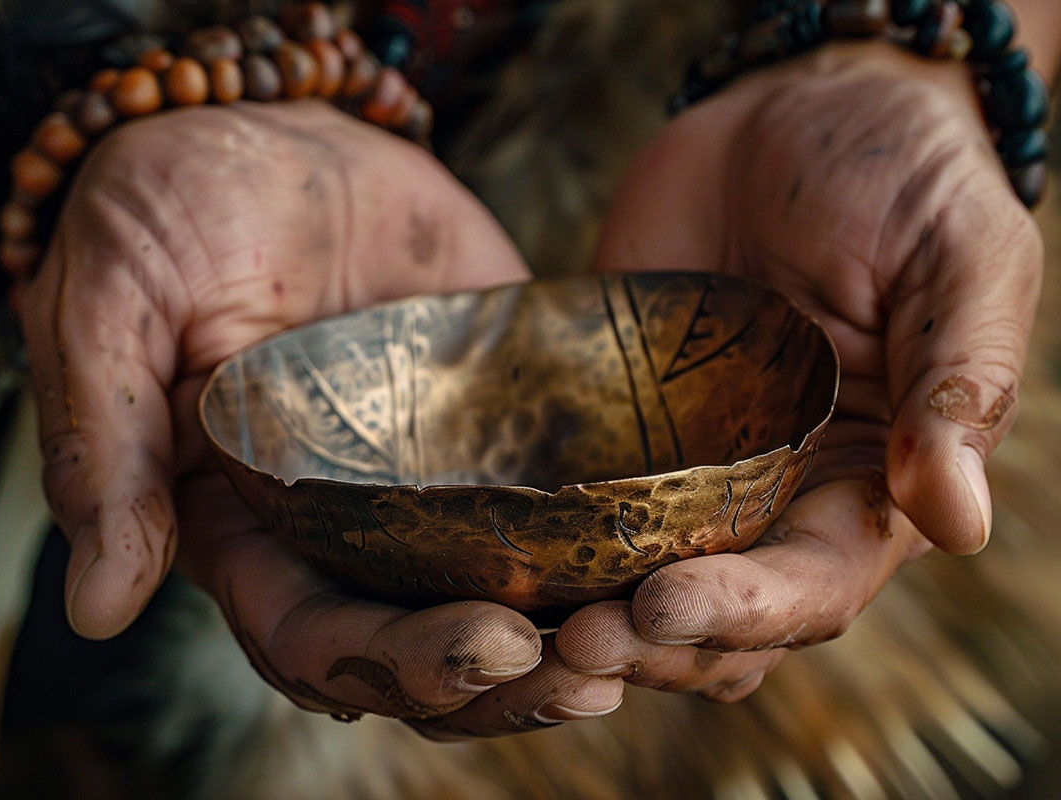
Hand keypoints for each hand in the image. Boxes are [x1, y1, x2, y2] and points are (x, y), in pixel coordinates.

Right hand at [21, 102, 621, 733]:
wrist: (268, 134)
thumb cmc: (163, 214)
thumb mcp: (107, 310)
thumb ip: (107, 449)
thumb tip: (97, 604)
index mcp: (243, 524)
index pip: (315, 636)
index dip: (396, 662)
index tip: (487, 648)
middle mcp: (342, 524)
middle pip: (423, 642)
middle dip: (503, 676)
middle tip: (586, 672)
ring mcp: (431, 478)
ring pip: (502, 593)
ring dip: (569, 634)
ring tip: (645, 636)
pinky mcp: (502, 421)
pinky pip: (560, 495)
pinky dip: (609, 539)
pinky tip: (674, 554)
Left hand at [555, 40, 1042, 699]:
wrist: (792, 111)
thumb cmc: (902, 179)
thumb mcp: (959, 264)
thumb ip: (960, 384)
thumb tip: (960, 524)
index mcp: (865, 486)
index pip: (811, 585)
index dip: (745, 611)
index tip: (666, 604)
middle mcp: (770, 498)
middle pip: (714, 616)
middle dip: (648, 637)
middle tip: (577, 636)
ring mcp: (680, 468)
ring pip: (629, 580)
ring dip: (582, 609)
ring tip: (517, 618)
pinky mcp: (608, 426)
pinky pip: (566, 499)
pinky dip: (533, 539)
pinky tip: (479, 550)